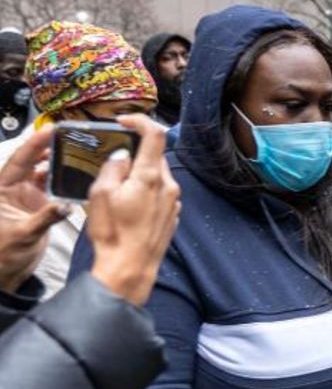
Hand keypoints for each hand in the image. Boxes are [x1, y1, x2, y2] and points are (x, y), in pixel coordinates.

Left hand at [0, 127, 70, 292]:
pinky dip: (61, 178)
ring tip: (73, 148)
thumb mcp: (24, 234)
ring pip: (42, 170)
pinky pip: (51, 185)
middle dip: (46, 146)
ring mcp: (26, 195)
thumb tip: (65, 205)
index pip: (19, 160)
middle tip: (65, 133)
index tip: (49, 131)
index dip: (34, 144)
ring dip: (56, 160)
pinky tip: (74, 173)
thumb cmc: (5, 253)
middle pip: (31, 160)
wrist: (8, 269)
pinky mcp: (38, 204)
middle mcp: (13, 188)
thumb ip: (45, 218)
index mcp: (1, 189)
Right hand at [87, 115, 180, 305]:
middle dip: (136, 152)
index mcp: (150, 176)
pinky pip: (160, 192)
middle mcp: (168, 185)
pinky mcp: (172, 214)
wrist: (130, 267)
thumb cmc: (113, 233)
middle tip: (114, 161)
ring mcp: (173, 201)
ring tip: (119, 187)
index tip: (123, 122)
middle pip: (155, 155)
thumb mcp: (100, 194)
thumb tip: (121, 155)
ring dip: (140, 173)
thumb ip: (112, 168)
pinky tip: (130, 205)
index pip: (154, 134)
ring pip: (158, 175)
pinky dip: (146, 190)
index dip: (139, 121)